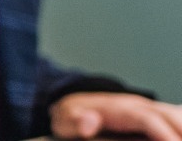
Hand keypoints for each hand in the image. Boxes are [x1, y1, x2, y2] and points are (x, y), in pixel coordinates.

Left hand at [52, 92, 181, 140]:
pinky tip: (181, 128)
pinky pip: (172, 117)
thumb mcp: (66, 120)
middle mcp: (139, 106)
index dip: (162, 132)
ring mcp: (148, 110)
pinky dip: (179, 122)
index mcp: (119, 109)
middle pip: (168, 114)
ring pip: (174, 114)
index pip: (146, 118)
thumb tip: (89, 121)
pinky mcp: (152, 116)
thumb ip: (77, 122)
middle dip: (180, 129)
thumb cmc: (72, 117)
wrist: (75, 105)